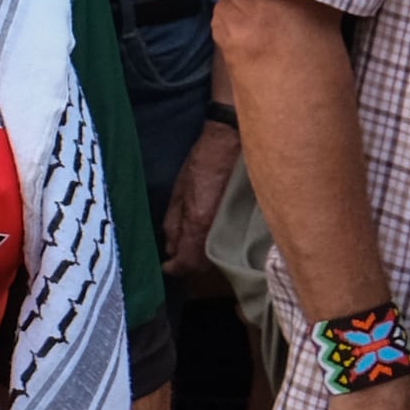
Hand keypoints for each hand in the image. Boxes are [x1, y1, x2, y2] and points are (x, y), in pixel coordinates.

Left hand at [161, 118, 239, 280]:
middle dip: (188, 265)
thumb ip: (173, 222)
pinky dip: (214, 246)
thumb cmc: (202, 161)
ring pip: (216, 256)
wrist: (232, 142)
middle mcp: (218, 229)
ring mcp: (233, 226)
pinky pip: (227, 244)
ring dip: (201, 257)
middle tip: (176, 257)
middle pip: (203, 264)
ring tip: (189, 246)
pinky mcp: (243, 221)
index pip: (187, 260)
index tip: (166, 266)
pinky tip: (206, 237)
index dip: (175, 267)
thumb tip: (170, 246)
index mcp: (199, 221)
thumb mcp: (179, 191)